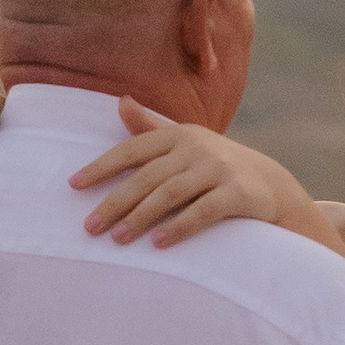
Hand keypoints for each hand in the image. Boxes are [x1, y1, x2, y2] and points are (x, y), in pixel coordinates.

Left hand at [70, 105, 317, 247]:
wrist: (271, 186)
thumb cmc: (216, 165)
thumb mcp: (185, 142)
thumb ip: (150, 128)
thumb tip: (120, 101)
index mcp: (178, 134)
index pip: (132, 151)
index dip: (101, 167)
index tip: (73, 185)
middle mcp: (196, 148)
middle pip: (146, 177)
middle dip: (115, 203)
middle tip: (90, 227)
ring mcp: (218, 169)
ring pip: (170, 195)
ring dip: (140, 218)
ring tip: (117, 239)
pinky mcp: (237, 194)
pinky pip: (203, 211)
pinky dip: (179, 227)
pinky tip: (158, 243)